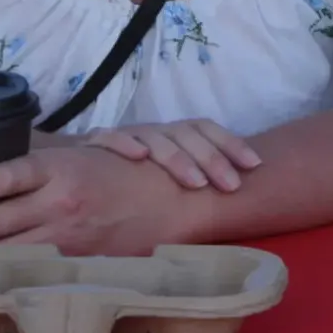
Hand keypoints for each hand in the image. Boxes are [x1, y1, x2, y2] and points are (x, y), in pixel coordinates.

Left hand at [0, 144, 201, 255]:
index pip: (8, 177)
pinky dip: (2, 273)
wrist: (178, 198)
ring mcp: (67, 235)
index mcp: (62, 168)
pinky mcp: (77, 260)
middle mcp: (59, 202)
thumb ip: (47, 167)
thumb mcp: (89, 153)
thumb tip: (5, 178)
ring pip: (5, 250)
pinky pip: (32, 269)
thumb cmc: (131, 169)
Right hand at [81, 119, 261, 191]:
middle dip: (212, 159)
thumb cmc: (132, 177)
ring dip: (177, 157)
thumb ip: (191, 181)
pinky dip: (123, 143)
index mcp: (175, 134)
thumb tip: (234, 203)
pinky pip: (109, 137)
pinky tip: (138, 155)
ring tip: (196, 182)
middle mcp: (155, 130)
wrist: (78, 167)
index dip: (232, 144)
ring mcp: (127, 135)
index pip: (207, 129)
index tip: (254, 166)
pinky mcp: (95, 142)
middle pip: (188, 134)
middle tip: (231, 185)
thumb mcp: (164, 177)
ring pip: (155, 136)